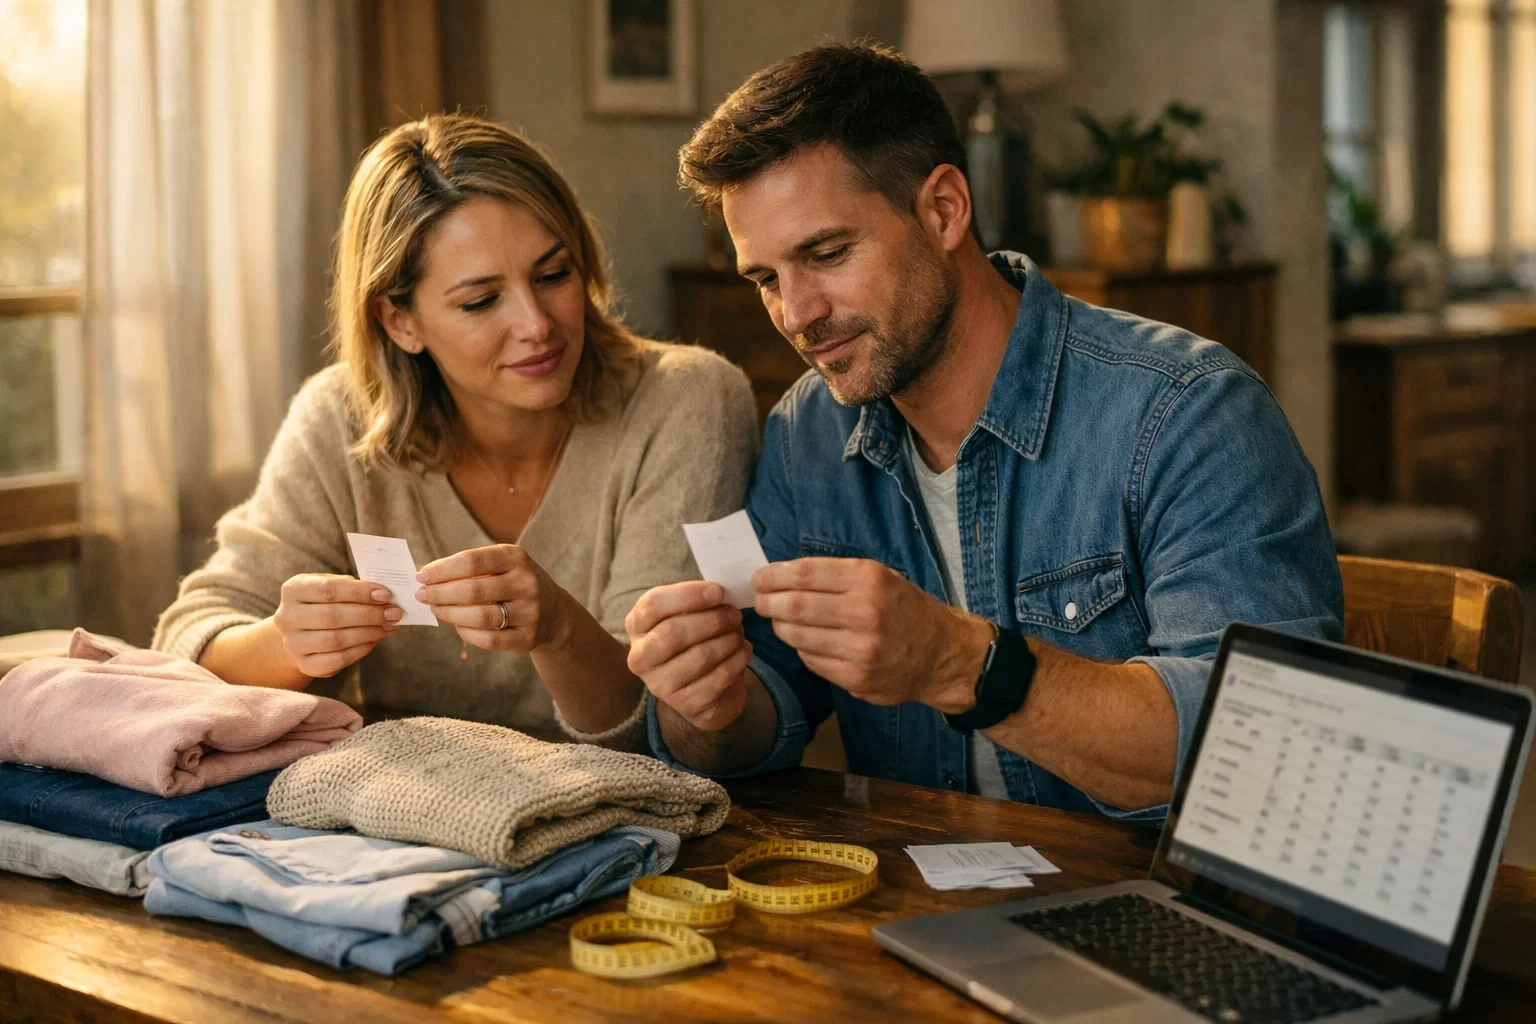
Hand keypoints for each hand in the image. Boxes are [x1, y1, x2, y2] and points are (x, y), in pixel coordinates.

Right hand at [272, 573, 401, 678]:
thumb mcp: (333, 585)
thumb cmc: (324, 602)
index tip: (384, 594)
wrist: (302, 630)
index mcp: (293, 590)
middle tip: (394, 612)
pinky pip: (337, 660)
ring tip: (390, 625)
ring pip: (335, 640)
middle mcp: (287, 617)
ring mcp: (293, 644)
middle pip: (331, 616)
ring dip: (369, 633)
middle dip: (368, 614)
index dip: (358, 592)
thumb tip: (384, 595)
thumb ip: (353, 587)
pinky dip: (361, 649)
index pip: (327, 590)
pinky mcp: (305, 665)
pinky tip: (376, 640)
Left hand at [416, 544, 566, 654]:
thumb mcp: (501, 565)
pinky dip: (467, 633)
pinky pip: (489, 640)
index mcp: (516, 558)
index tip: (421, 576)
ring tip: (436, 609)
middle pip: (473, 590)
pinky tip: (457, 625)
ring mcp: (530, 612)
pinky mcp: (528, 638)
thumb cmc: (514, 583)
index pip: (472, 561)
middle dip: (440, 593)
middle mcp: (527, 583)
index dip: (442, 570)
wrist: (554, 612)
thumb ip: (469, 568)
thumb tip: (426, 576)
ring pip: (480, 616)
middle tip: (422, 595)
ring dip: (450, 614)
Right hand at [625, 581, 752, 730]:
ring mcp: (660, 685)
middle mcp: (640, 658)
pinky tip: (743, 650)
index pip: (653, 605)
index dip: (688, 595)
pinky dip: (737, 660)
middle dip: (712, 620)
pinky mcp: (685, 704)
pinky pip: (718, 678)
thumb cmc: (693, 640)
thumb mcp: (686, 616)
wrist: (700, 688)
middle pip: (674, 633)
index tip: (718, 592)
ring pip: (700, 656)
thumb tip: (720, 591)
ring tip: (739, 632)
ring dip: (728, 640)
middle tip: (735, 614)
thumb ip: (695, 601)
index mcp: (636, 626)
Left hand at [752, 558, 991, 710]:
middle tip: (761, 601)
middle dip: (768, 602)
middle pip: (794, 607)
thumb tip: (782, 576)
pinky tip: (807, 641)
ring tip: (781, 620)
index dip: (774, 576)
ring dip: (780, 627)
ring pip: (797, 636)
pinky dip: (802, 648)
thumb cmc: (904, 608)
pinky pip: (811, 660)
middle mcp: (864, 613)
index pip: (805, 574)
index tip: (760, 578)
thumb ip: (835, 575)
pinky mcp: (855, 678)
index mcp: (869, 580)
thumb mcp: (879, 577)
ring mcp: (860, 650)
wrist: (940, 654)